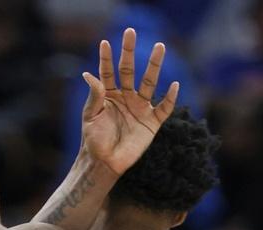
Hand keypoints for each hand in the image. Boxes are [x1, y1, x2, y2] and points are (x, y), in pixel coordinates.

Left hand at [80, 27, 179, 174]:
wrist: (104, 163)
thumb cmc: (93, 140)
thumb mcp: (91, 116)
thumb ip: (94, 96)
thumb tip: (88, 74)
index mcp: (109, 96)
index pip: (108, 73)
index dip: (107, 58)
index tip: (105, 43)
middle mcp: (126, 98)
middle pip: (130, 70)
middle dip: (130, 52)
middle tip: (131, 32)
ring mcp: (140, 108)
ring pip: (150, 82)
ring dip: (154, 66)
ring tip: (160, 47)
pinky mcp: (151, 122)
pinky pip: (164, 108)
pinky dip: (171, 98)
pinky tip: (174, 85)